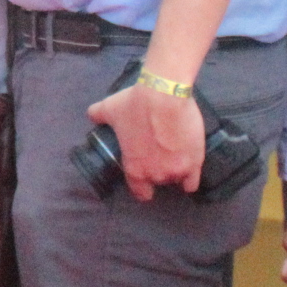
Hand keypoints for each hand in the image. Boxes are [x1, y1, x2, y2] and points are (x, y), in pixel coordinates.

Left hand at [85, 81, 207, 200]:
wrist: (164, 95)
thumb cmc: (136, 104)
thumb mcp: (111, 109)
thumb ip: (98, 115)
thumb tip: (92, 115)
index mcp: (135, 168)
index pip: (139, 191)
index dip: (142, 187)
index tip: (144, 179)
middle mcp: (156, 175)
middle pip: (159, 182)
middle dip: (159, 171)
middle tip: (159, 155)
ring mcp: (176, 171)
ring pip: (176, 179)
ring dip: (175, 171)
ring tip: (174, 156)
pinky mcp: (194, 163)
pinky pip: (192, 182)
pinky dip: (190, 178)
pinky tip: (189, 170)